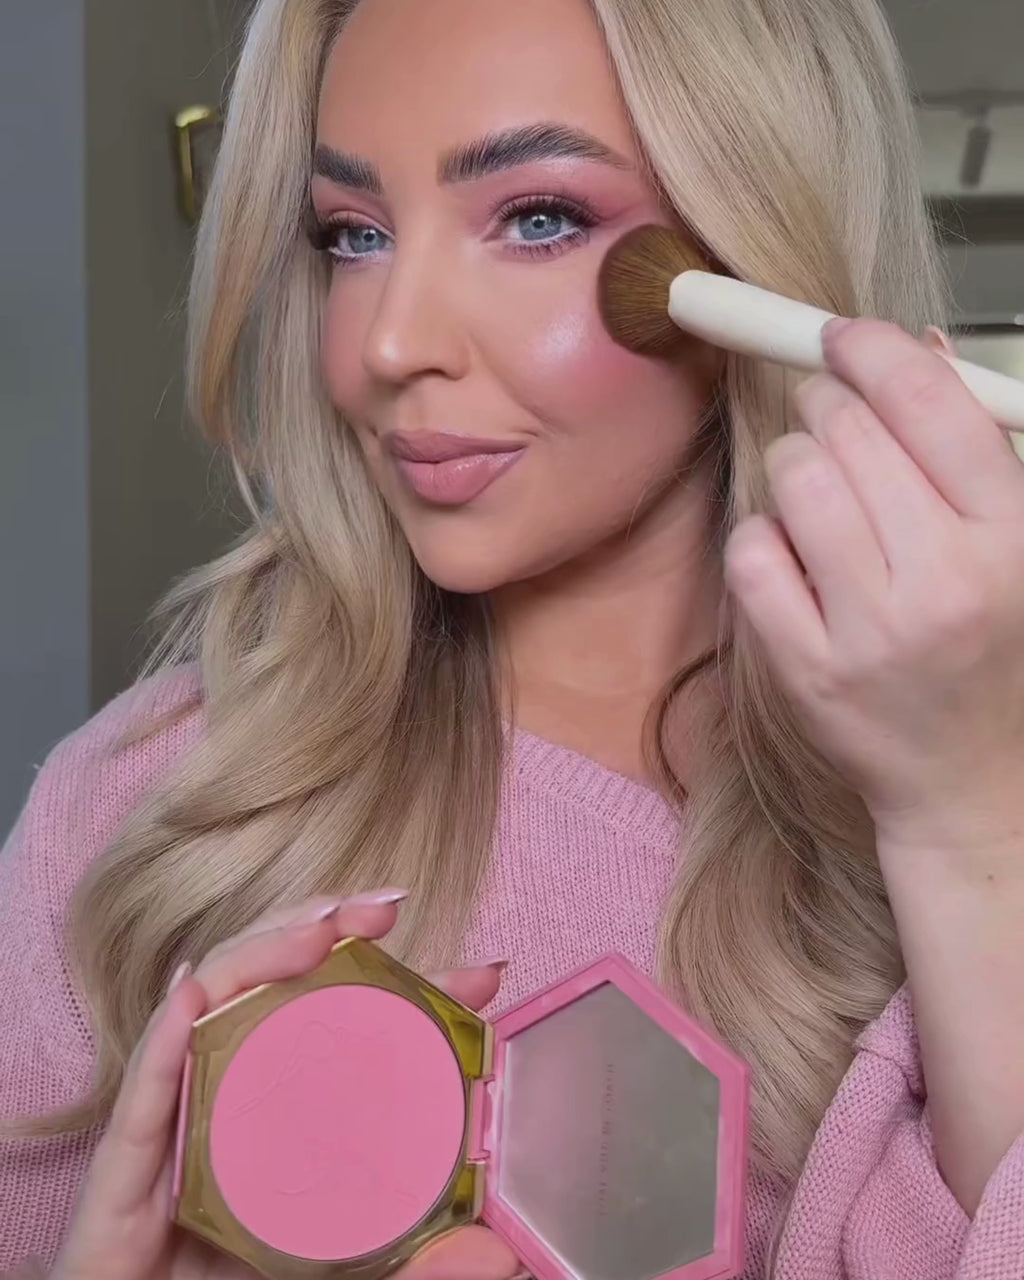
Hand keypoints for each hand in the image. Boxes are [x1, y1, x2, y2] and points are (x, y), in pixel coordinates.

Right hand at [51, 894, 519, 1279]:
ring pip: (210, 1011)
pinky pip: (144, 1092)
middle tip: (380, 906)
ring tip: (319, 926)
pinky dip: (166, 1035)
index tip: (456, 957)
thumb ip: (415, 1262)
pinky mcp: (124, 1168)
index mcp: (280, 1117)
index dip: (392, 980)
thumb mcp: (349, 1269)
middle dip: (320, 929)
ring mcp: (175, 1126)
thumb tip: (499, 1254)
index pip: (337, 1026)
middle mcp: (226, 1103)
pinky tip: (195, 992)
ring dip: (261, 953)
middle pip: (268, 990)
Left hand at [724, 319, 1023, 859]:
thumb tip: (916, 345)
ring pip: (795, 483)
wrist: (969, 781)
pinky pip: (752, 555)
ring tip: (813, 491)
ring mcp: (872, 631)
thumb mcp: (1013, 543)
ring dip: (791, 465)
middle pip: (850, 434)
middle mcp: (945, 579)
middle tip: (826, 419)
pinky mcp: (809, 670)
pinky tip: (788, 552)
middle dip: (824, 406)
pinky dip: (759, 536)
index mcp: (1012, 535)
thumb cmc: (991, 646)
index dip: (874, 351)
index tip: (841, 338)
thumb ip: (969, 447)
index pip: (931, 405)